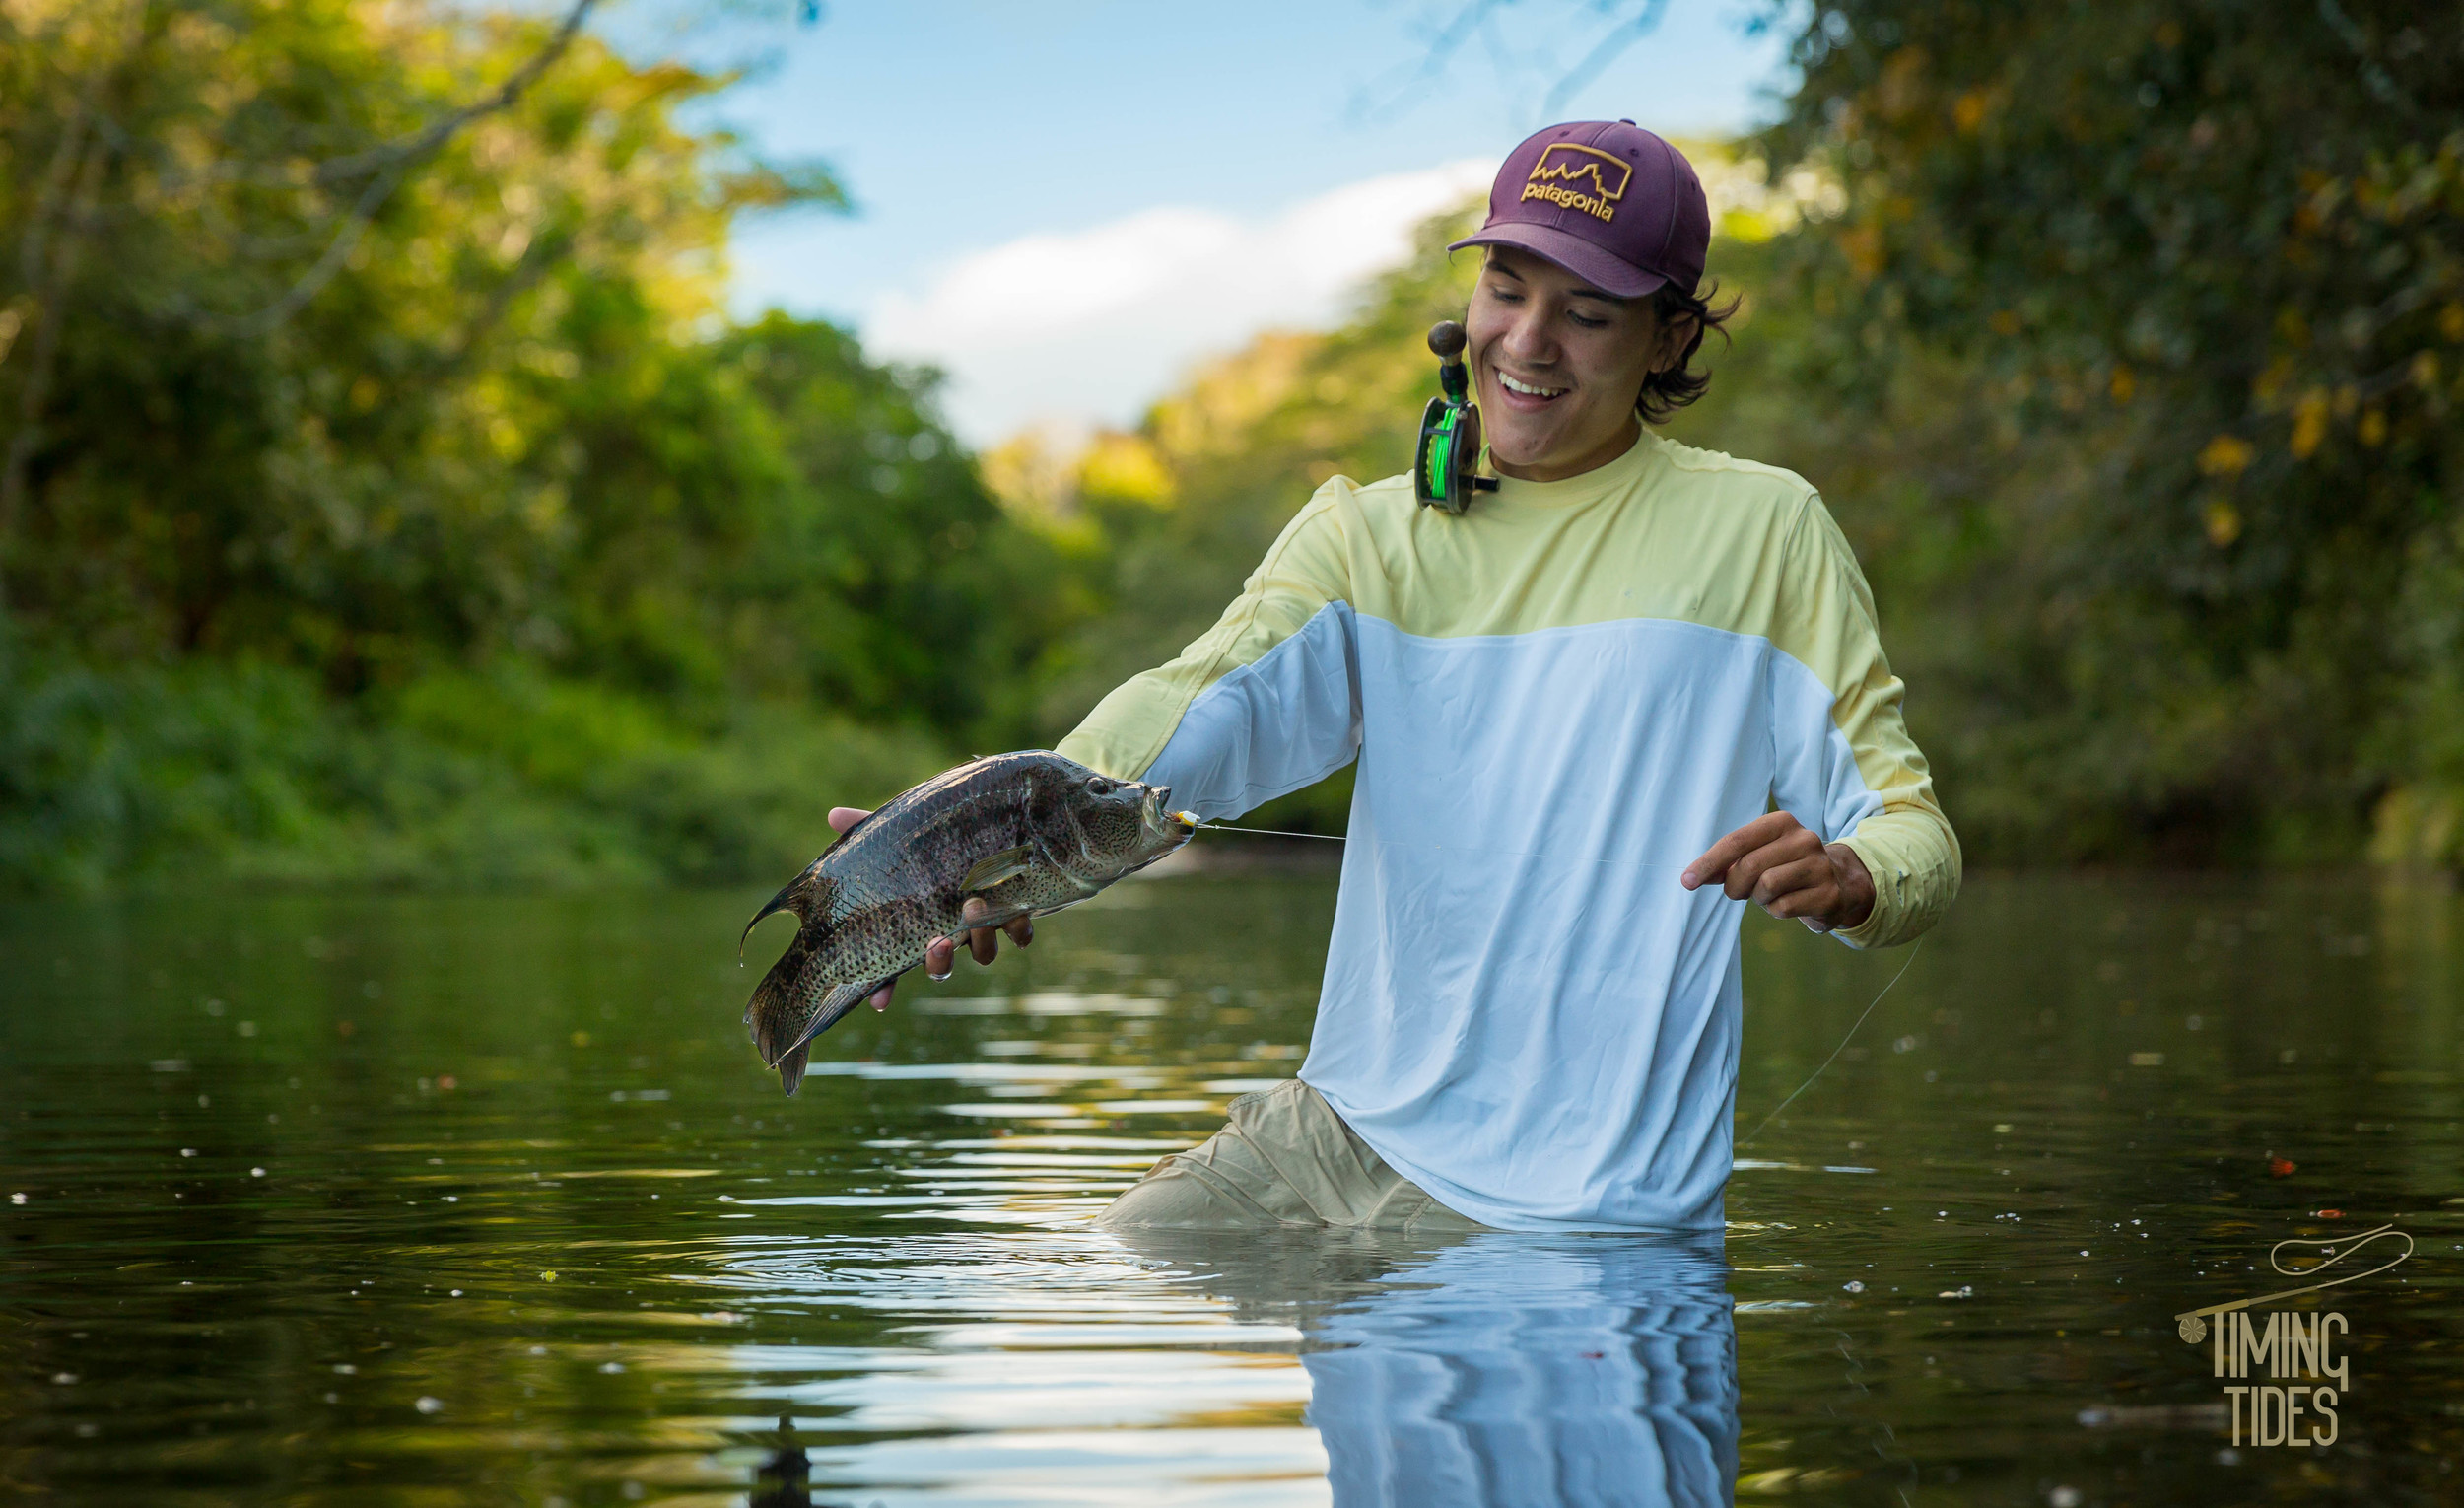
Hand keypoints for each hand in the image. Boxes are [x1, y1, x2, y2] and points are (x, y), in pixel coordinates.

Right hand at [828, 806, 1034, 1009]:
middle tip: (935, 943)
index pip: (893, 966)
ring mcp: (982, 927)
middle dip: (937, 963)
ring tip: (973, 909)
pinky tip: (1014, 914)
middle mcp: (950, 932)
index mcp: (916, 923)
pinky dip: (1018, 929)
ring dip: (978, 940)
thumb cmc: (933, 836)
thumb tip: (833, 815)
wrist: (990, 822)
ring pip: (981, 954)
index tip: (880, 1002)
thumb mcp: (897, 831)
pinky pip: (1019, 935)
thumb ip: (866, 827)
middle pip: (940, 967)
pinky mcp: (1015, 913)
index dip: (885, 988)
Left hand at [1680, 812, 1874, 933]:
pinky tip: (1789, 902)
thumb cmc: (1784, 867)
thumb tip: (1691, 877)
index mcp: (1782, 823)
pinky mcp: (1828, 895)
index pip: (1736, 841)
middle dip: (1734, 885)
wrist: (1838, 883)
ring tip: (1769, 894)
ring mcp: (1820, 866)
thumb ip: (1724, 864)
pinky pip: (1782, 908)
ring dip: (1758, 898)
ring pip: (1765, 887)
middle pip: (1748, 866)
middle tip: (1740, 890)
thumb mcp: (1756, 855)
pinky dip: (1775, 910)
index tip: (1687, 881)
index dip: (1708, 862)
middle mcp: (1804, 839)